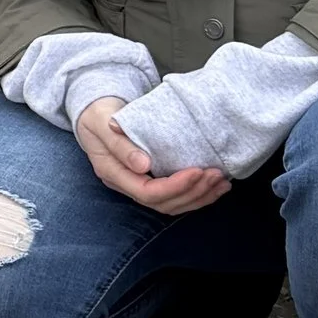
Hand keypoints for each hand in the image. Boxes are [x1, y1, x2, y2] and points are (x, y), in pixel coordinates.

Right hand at [75, 94, 230, 215]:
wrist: (95, 112)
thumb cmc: (99, 114)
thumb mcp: (103, 123)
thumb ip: (119, 143)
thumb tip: (143, 166)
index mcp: (113, 173)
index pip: (147, 192)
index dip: (175, 186)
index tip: (197, 170)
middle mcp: (126, 185)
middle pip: (163, 203)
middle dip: (193, 192)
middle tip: (216, 175)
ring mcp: (138, 185)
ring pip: (172, 204)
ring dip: (200, 196)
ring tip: (221, 183)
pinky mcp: (151, 181)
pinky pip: (175, 196)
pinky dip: (198, 193)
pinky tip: (215, 185)